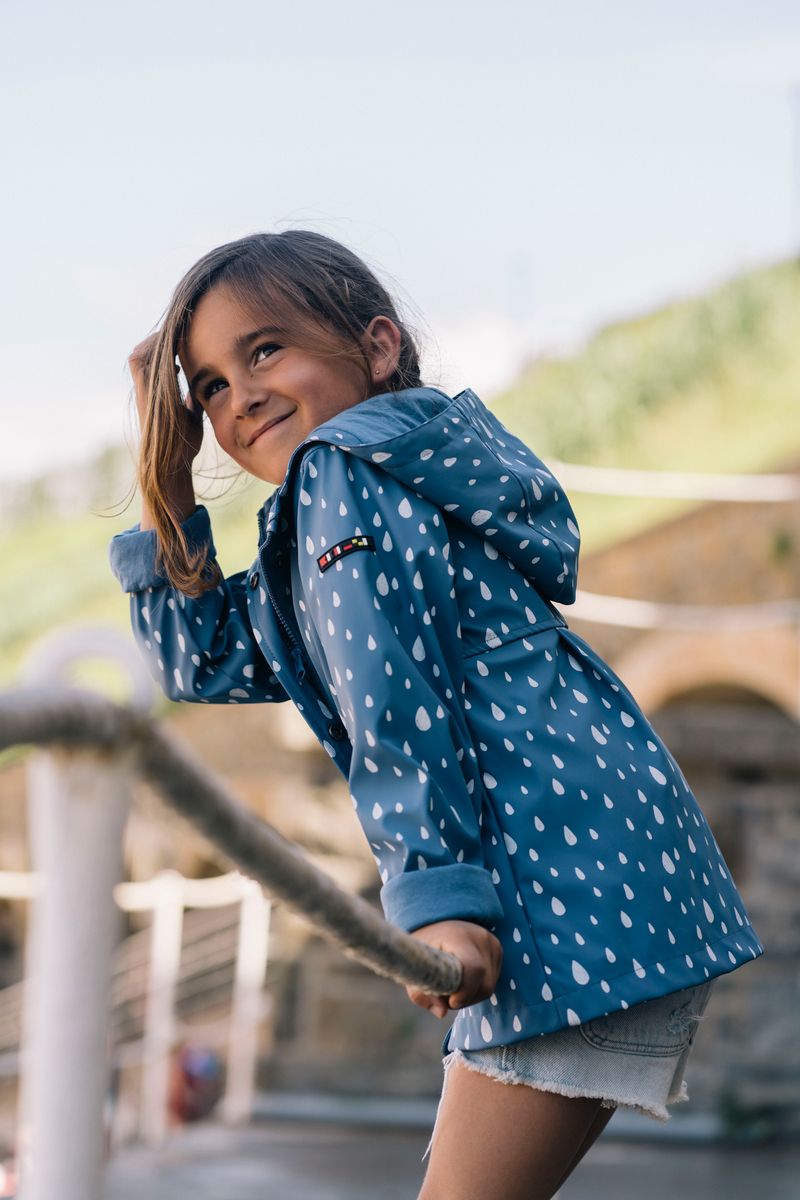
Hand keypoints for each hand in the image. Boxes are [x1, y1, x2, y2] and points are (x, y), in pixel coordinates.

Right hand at [129, 331, 201, 527]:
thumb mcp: (193, 415)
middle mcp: (148, 389)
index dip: (171, 346)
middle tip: (183, 328)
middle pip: (149, 353)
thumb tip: (200, 389)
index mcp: (160, 393)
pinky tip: (170, 346)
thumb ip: (193, 400)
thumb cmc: (184, 445)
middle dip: (164, 339)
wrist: (171, 464)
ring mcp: (144, 390)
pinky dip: (150, 349)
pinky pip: (139, 361)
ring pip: (141, 353)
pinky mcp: (143, 393)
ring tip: (176, 333)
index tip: (188, 336)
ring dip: (157, 342)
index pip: (162, 361)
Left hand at [405, 920, 502, 1019]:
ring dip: (471, 996)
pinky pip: (491, 980)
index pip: (474, 969)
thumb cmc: (423, 946)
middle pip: (484, 984)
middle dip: (465, 999)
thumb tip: (442, 1013)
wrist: (437, 919)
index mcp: (459, 937)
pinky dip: (477, 988)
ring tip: (452, 988)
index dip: (464, 993)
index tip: (450, 1000)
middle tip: (446, 997)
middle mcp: (481, 938)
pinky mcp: (497, 950)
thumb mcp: (414, 967)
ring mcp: (493, 943)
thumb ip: (421, 993)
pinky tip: (463, 981)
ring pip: (489, 986)